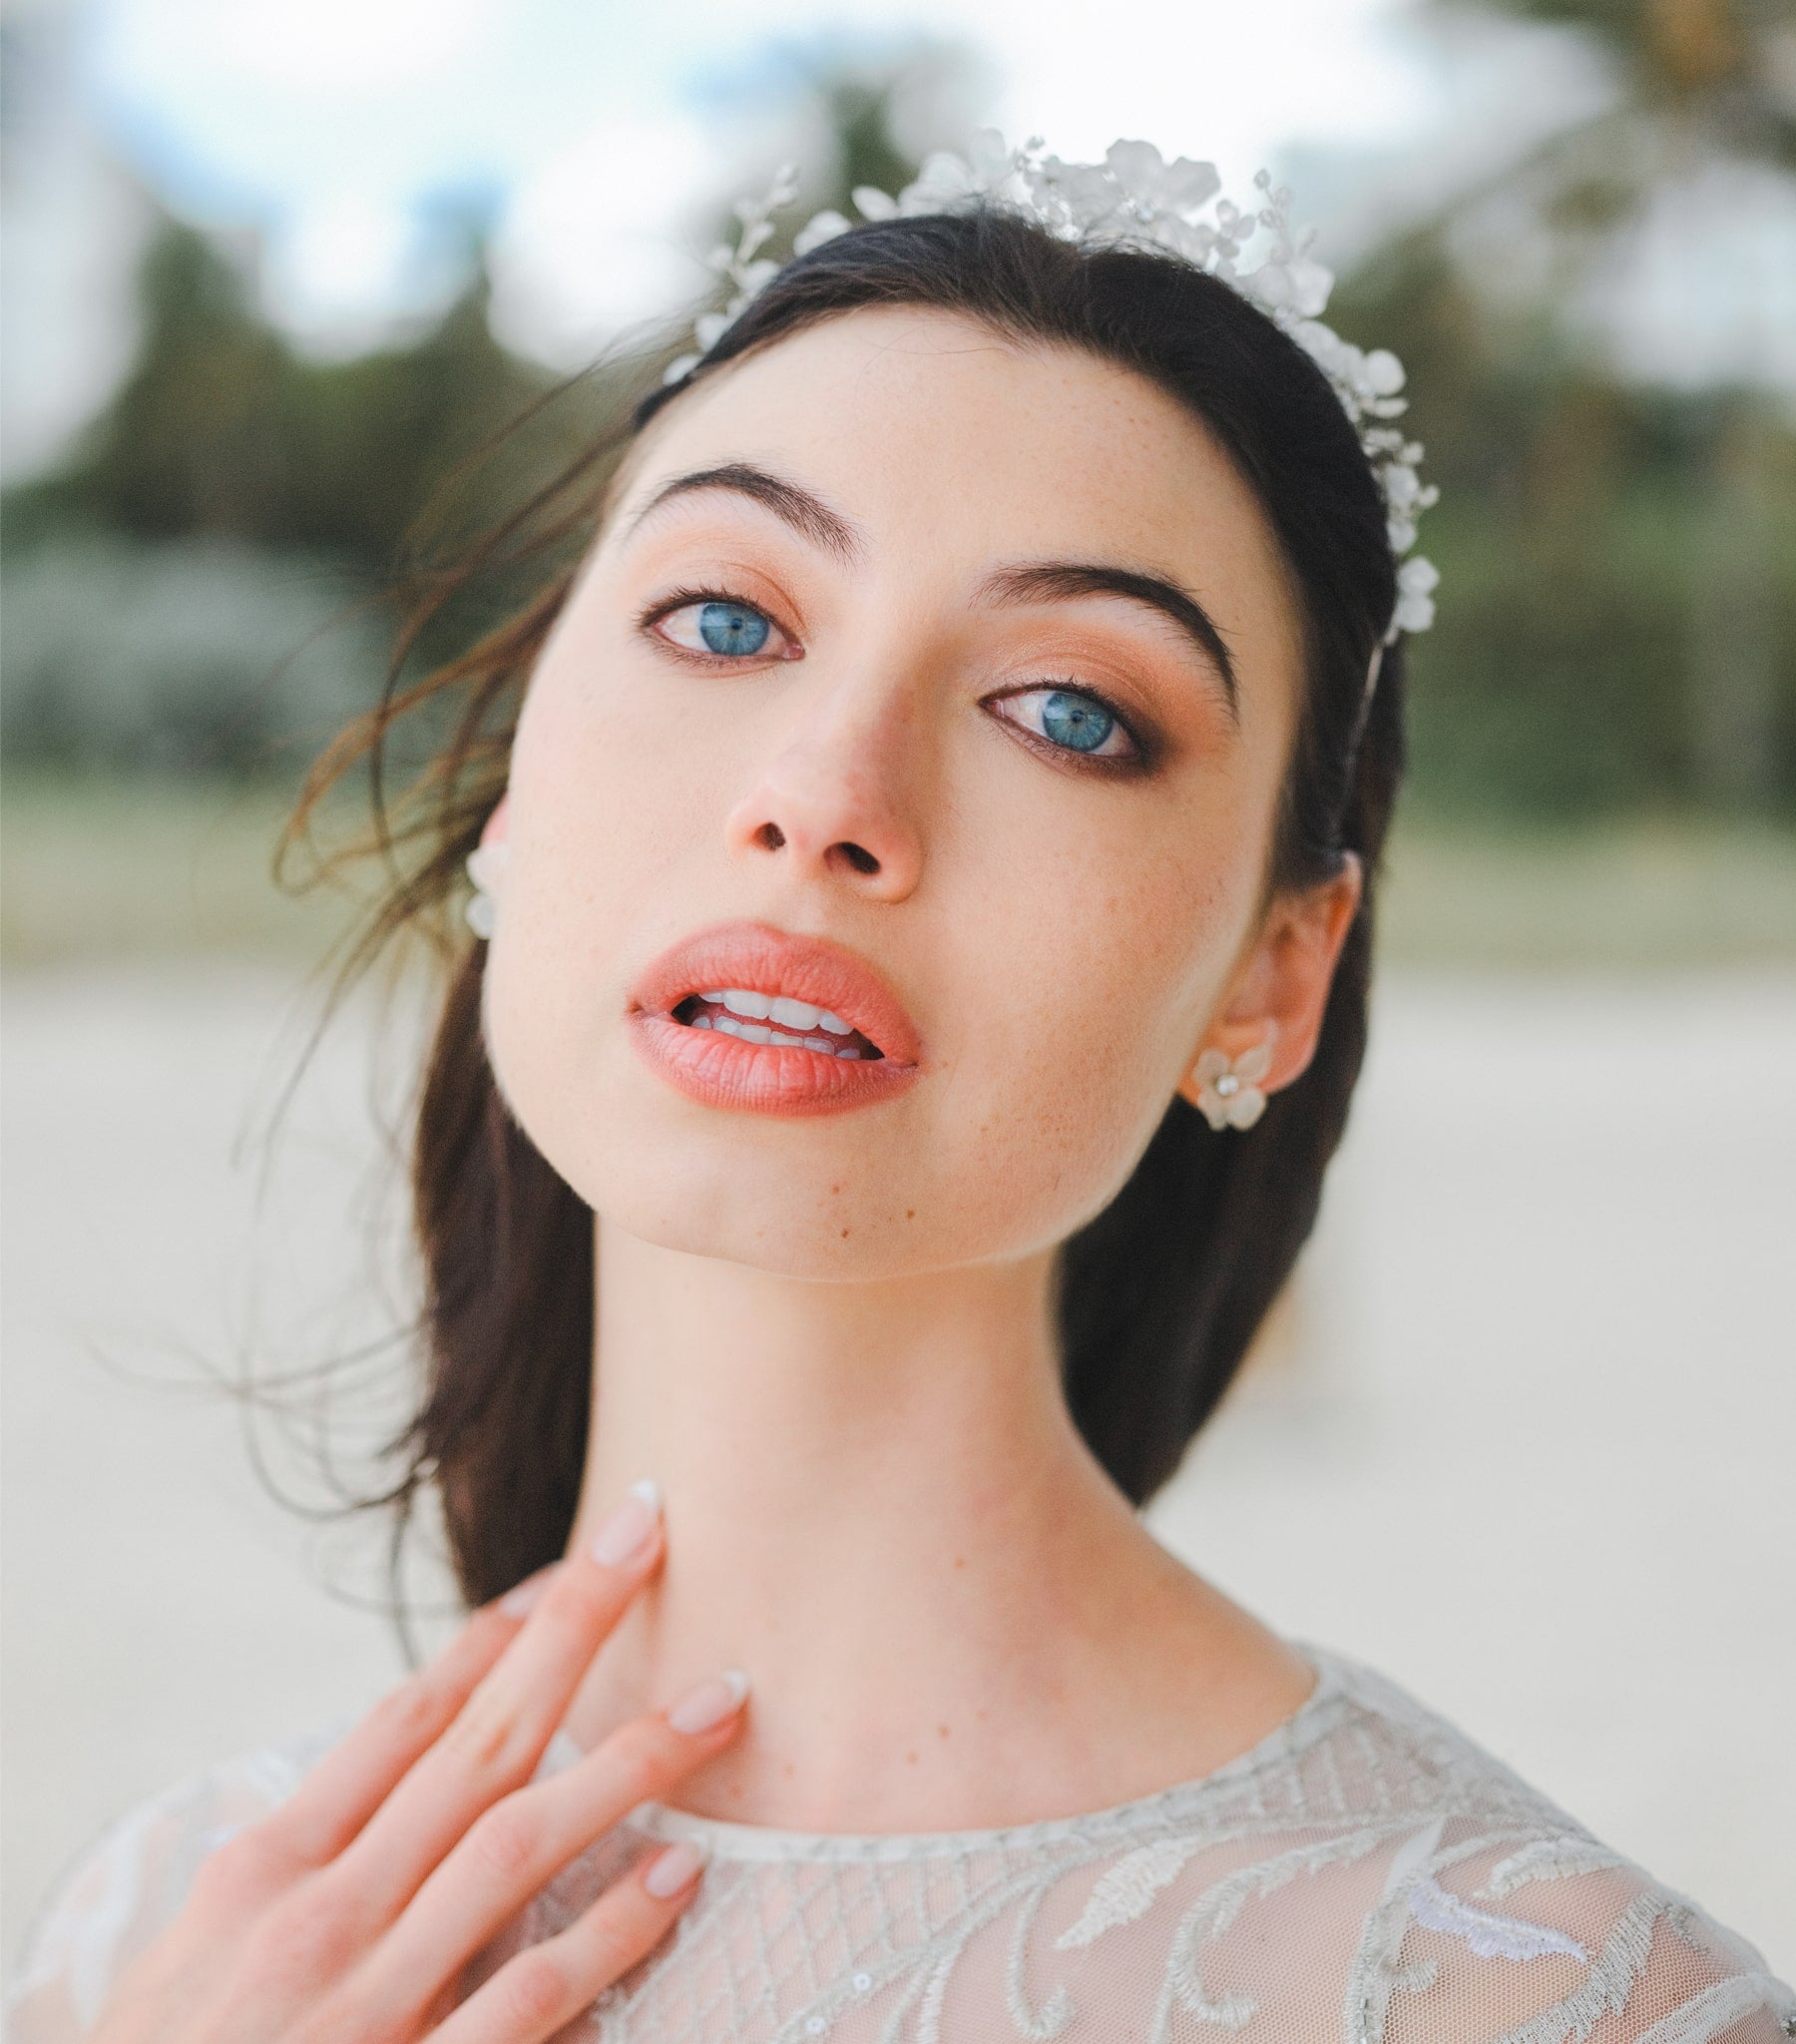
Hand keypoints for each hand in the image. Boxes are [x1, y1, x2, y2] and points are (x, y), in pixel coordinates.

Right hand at [83, 1486, 743, 2043]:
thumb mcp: (190, 1961)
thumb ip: (281, 1875)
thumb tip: (350, 1801)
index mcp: (265, 1868)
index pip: (404, 1719)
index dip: (495, 1636)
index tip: (569, 1572)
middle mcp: (322, 1914)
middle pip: (478, 1740)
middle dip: (572, 1628)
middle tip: (648, 1532)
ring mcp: (371, 2001)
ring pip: (518, 1843)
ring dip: (629, 1761)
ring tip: (720, 1700)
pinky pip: (531, 1994)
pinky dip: (610, 1930)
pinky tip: (679, 1874)